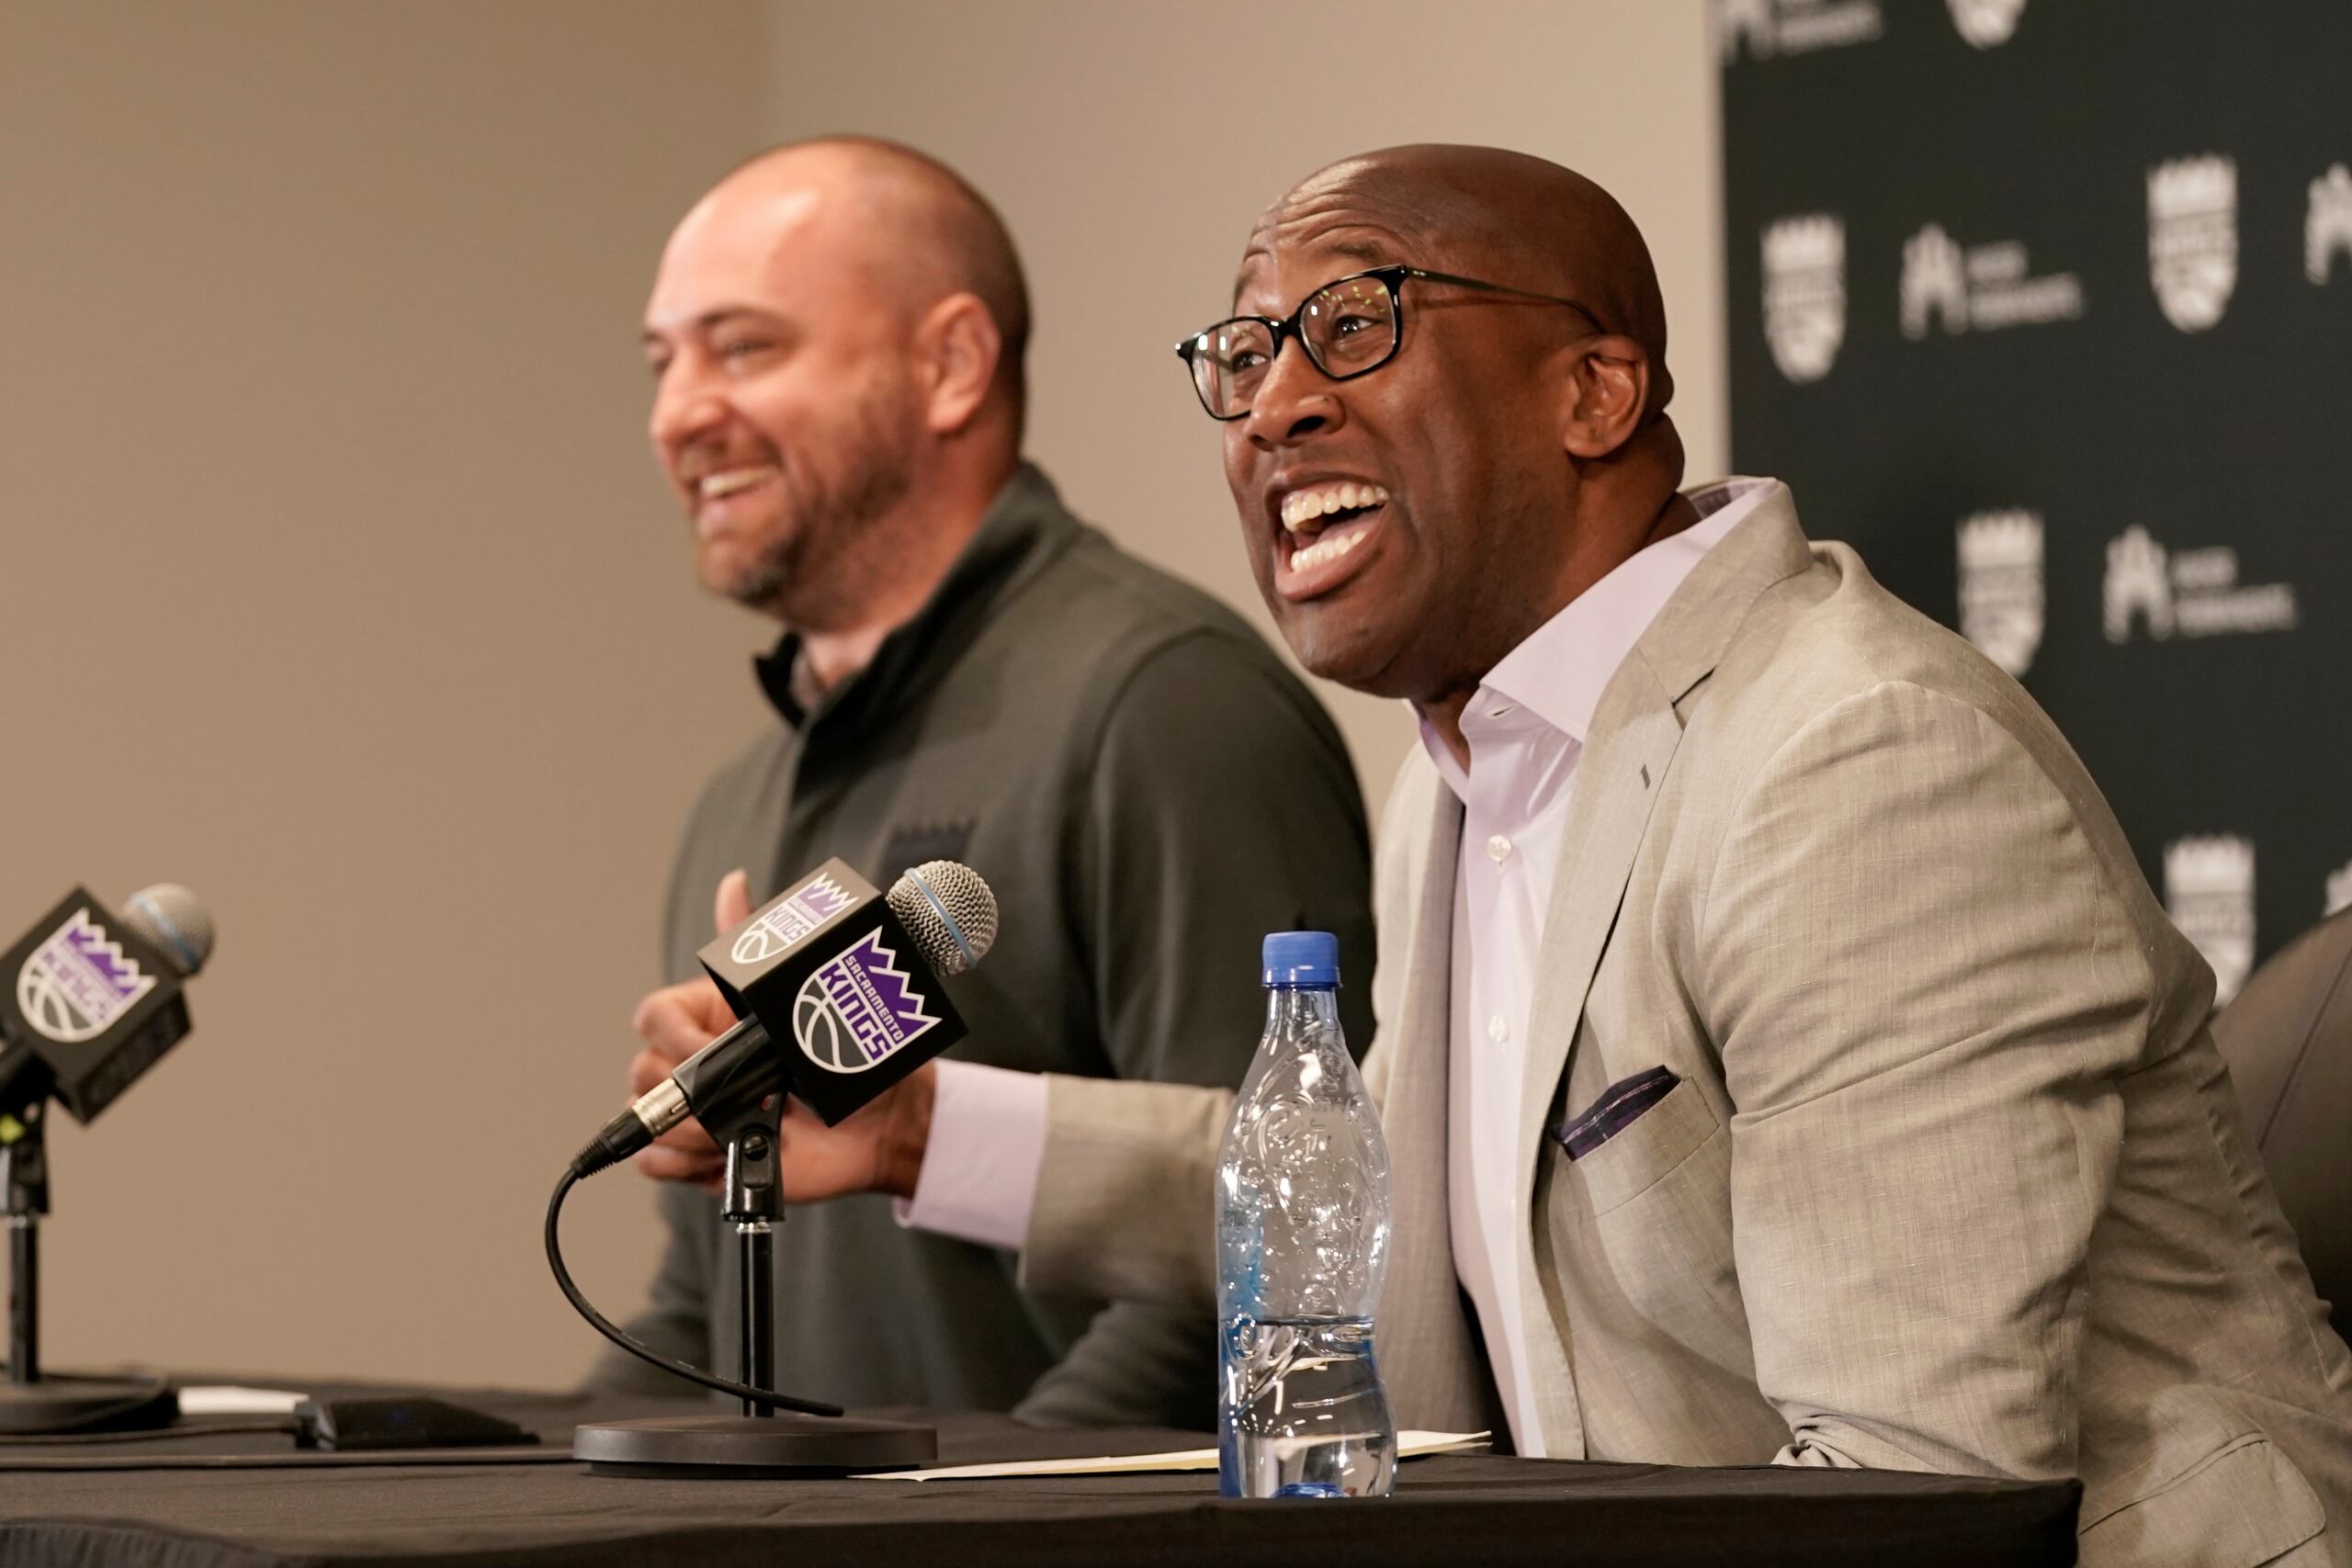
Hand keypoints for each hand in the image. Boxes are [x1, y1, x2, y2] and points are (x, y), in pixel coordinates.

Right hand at [625, 870, 938, 1201]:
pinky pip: (655, 1161)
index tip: (712, 1049)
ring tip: (745, 1125)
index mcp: (711, 1019)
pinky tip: (723, 1153)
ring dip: (691, 1129)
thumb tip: (734, 881)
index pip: (653, 1017)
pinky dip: (680, 1162)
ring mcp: (697, 1112)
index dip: (673, 1035)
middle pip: (643, 1069)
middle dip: (686, 1090)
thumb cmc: (853, 1057)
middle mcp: (698, 1064)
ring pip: (646, 1118)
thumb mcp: (812, 995)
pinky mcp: (700, 1156)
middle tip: (741, 1094)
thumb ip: (763, 948)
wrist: (884, 1123)